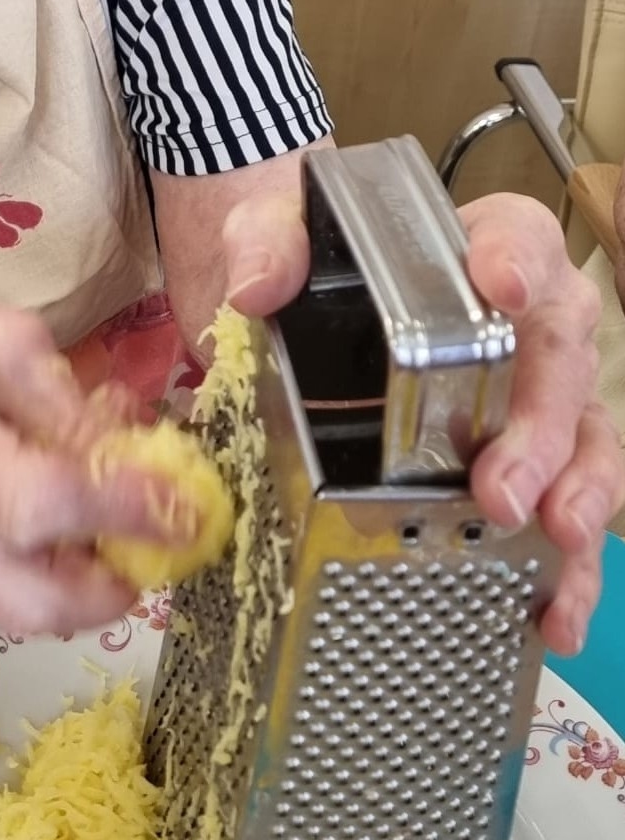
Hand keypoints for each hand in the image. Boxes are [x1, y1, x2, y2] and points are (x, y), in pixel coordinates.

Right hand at [0, 276, 196, 632]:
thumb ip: (63, 400)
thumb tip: (136, 465)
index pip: (32, 500)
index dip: (120, 513)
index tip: (185, 508)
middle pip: (21, 599)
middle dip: (108, 591)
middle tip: (158, 552)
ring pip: (12, 607)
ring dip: (79, 580)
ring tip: (103, 521)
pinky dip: (38, 566)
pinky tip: (47, 518)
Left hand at [225, 191, 624, 655]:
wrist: (299, 310)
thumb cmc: (311, 262)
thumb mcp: (274, 228)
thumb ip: (268, 242)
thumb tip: (255, 285)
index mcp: (478, 245)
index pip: (520, 235)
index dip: (519, 260)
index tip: (503, 289)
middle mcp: (527, 320)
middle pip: (561, 357)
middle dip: (540, 425)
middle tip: (503, 485)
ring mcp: (533, 397)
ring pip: (584, 438)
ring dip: (575, 492)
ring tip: (554, 537)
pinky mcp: (524, 465)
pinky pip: (562, 508)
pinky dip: (563, 566)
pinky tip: (554, 611)